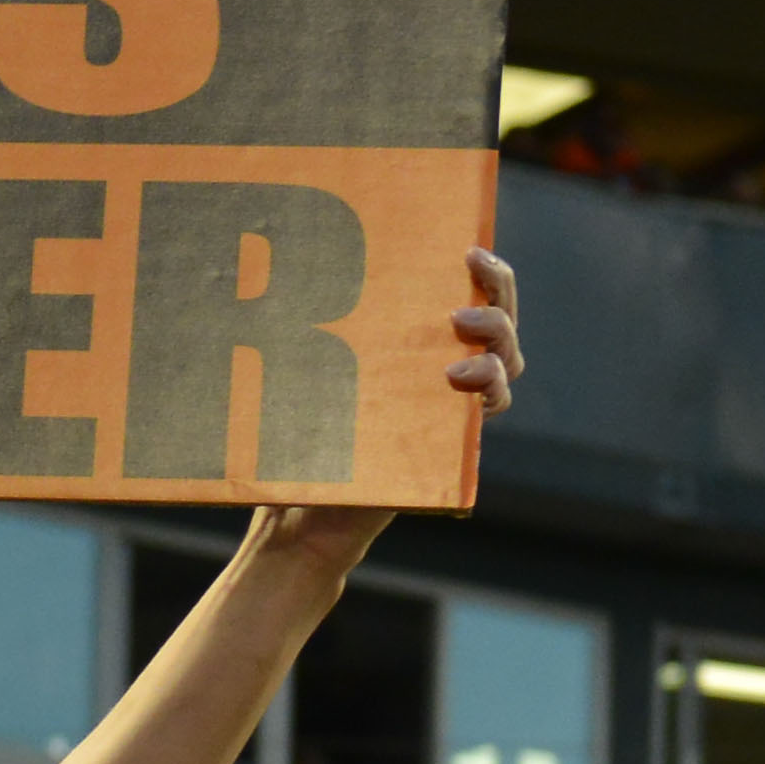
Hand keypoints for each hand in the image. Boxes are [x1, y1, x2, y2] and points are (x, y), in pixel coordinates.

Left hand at [251, 244, 525, 577]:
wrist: (298, 516)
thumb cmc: (292, 439)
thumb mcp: (297, 375)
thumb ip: (299, 329)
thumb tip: (261, 266)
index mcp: (413, 341)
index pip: (467, 293)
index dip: (483, 269)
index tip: (468, 247)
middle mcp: (442, 366)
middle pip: (498, 322)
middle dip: (496, 300)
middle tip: (463, 299)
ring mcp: (452, 404)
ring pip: (503, 364)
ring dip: (494, 350)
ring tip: (458, 350)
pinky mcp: (454, 442)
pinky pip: (490, 410)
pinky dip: (488, 391)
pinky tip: (462, 384)